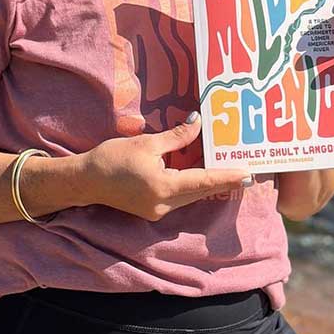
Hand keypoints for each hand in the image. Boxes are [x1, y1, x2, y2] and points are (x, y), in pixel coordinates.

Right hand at [78, 113, 251, 220]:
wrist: (85, 180)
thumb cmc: (113, 157)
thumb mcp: (146, 143)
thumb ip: (176, 137)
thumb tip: (198, 123)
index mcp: (164, 187)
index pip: (204, 181)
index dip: (227, 177)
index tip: (248, 175)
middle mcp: (164, 204)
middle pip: (200, 191)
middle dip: (223, 180)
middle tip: (247, 171)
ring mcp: (158, 210)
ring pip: (190, 195)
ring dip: (208, 184)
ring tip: (229, 171)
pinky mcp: (152, 209)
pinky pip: (179, 197)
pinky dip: (191, 186)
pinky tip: (201, 175)